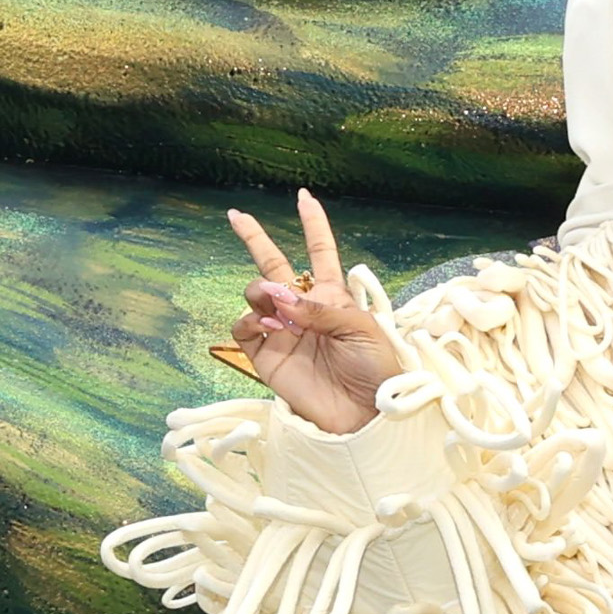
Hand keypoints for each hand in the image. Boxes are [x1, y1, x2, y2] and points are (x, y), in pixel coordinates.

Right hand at [224, 190, 404, 436]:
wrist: (366, 416)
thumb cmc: (374, 371)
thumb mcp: (359, 330)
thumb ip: (318, 308)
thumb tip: (277, 294)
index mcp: (332, 298)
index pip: (320, 252)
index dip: (313, 225)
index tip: (304, 197)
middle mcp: (303, 310)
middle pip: (274, 264)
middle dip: (255, 238)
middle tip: (237, 216)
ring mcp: (282, 331)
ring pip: (256, 293)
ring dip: (261, 291)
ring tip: (279, 312)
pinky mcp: (266, 356)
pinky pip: (244, 327)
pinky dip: (249, 320)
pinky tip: (267, 326)